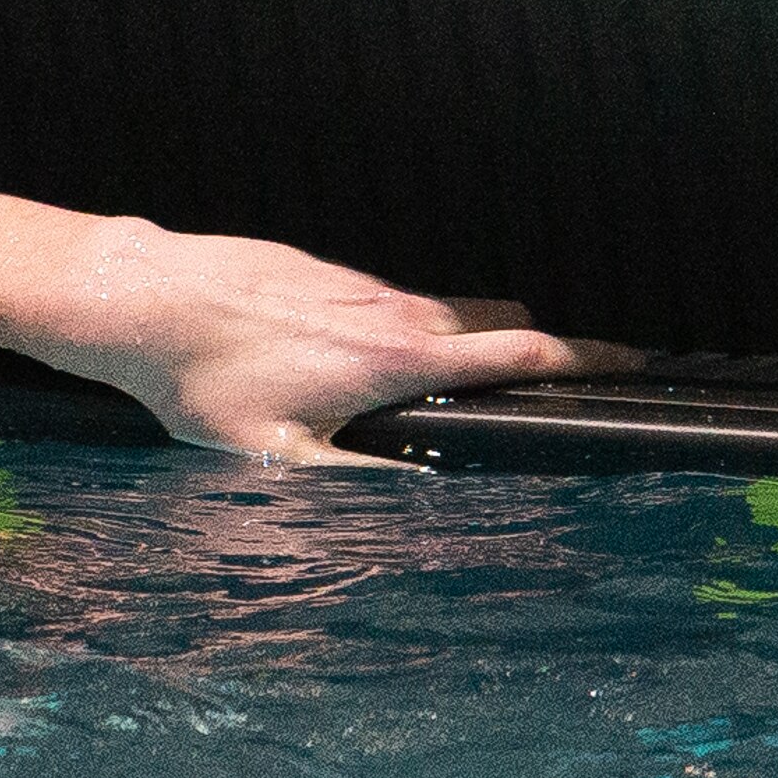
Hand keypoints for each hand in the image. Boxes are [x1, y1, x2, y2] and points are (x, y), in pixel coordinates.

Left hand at [61, 226, 620, 467]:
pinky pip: (387, 301)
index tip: (633, 365)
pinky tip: (363, 363)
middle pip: (495, 323)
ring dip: (462, 342)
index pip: (520, 351)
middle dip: (535, 351)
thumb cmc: (202, 380)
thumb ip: (356, 484)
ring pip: (438, 312)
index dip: (585, 360)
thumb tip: (425, 507)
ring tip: (460, 387)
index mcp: (398, 357)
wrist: (144, 296)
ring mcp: (360, 282)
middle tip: (563, 383)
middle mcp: (393, 309)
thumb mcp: (275, 456)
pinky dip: (405, 328)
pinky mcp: (325, 269)